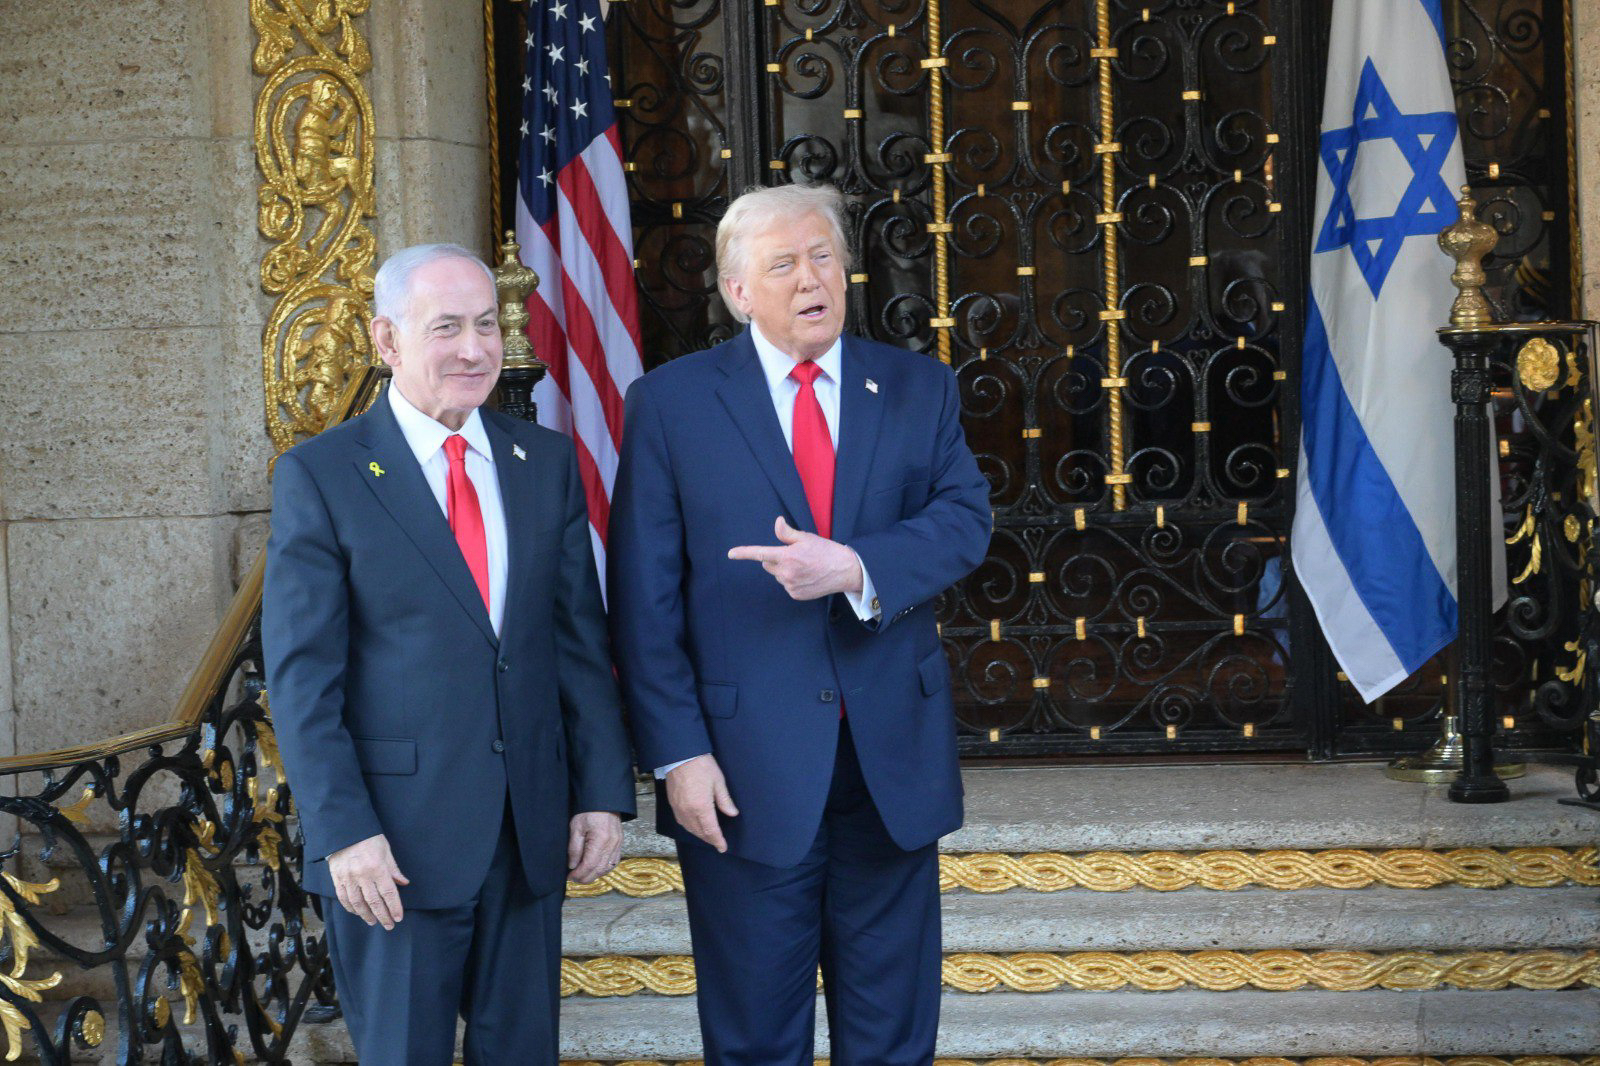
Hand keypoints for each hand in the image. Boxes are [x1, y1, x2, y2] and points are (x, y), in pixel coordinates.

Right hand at [327, 834, 409, 929]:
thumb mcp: (386, 850)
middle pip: (374, 901)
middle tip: (388, 926)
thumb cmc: (368, 838)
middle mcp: (362, 876)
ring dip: (366, 915)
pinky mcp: (337, 879)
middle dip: (383, 915)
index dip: (394, 907)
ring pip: (358, 903)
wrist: (344, 831)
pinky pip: (343, 898)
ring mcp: (348, 878)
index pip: (388, 893)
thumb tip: (403, 883)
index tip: (398, 918)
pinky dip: (351, 908)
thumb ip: (394, 869)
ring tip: (373, 921)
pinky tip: (357, 913)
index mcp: (377, 868)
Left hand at [568, 811, 623, 883]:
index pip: (589, 865)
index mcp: (600, 840)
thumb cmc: (588, 811)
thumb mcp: (576, 828)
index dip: (579, 874)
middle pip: (599, 870)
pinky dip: (604, 869)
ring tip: (583, 875)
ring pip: (607, 868)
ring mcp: (618, 844)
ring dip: (595, 875)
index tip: (570, 877)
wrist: (603, 800)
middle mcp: (612, 844)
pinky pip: (614, 862)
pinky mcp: (620, 843)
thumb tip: (573, 865)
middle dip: (585, 878)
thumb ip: (574, 848)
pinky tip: (596, 869)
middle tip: (574, 879)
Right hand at [664, 754, 738, 852]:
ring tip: (708, 836)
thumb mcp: (718, 782)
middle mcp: (688, 811)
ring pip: (689, 829)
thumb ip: (725, 800)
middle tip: (718, 843)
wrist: (680, 755)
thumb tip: (733, 814)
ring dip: (699, 835)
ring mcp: (679, 808)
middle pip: (700, 832)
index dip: (718, 841)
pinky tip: (694, 826)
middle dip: (710, 840)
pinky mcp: (673, 804)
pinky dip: (689, 827)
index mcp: (702, 807)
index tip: (723, 848)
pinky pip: (681, 822)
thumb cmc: (701, 766)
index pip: (711, 831)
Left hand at [728, 517, 863, 600]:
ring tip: (805, 566)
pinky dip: (792, 580)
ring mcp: (790, 586)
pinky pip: (786, 585)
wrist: (845, 570)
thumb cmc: (826, 551)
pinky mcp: (796, 594)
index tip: (730, 554)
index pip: (760, 554)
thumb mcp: (806, 537)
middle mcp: (786, 573)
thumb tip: (777, 522)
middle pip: (768, 564)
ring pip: (777, 575)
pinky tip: (807, 576)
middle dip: (775, 559)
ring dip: (784, 570)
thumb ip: (787, 533)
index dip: (743, 553)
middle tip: (795, 554)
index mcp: (787, 557)